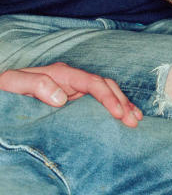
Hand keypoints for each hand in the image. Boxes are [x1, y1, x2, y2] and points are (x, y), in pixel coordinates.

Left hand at [0, 63, 141, 126]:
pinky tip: (123, 116)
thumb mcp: (13, 84)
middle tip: (134, 120)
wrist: (1, 93)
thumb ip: (36, 85)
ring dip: (122, 105)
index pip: (93, 83)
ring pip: (106, 93)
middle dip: (122, 102)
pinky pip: (98, 102)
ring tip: (136, 119)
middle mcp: (72, 80)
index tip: (118, 113)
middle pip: (105, 86)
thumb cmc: (5, 89)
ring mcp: (74, 89)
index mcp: (61, 74)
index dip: (108, 97)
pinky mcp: (73, 100)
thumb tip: (62, 97)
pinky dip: (113, 108)